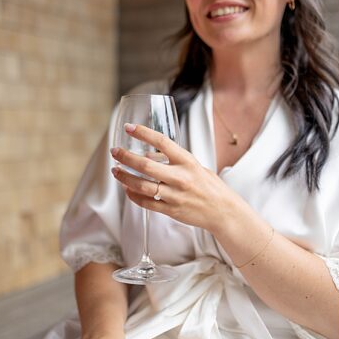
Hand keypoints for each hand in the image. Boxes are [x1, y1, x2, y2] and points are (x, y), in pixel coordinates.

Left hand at [111, 123, 234, 235]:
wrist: (223, 211)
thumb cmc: (208, 185)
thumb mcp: (193, 165)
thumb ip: (171, 159)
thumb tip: (147, 153)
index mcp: (187, 161)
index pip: (162, 141)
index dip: (143, 133)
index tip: (128, 127)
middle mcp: (180, 177)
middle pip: (146, 165)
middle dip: (126, 157)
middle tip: (115, 152)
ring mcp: (175, 195)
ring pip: (142, 185)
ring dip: (125, 177)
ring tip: (116, 170)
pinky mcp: (171, 210)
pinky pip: (146, 203)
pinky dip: (133, 195)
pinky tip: (127, 189)